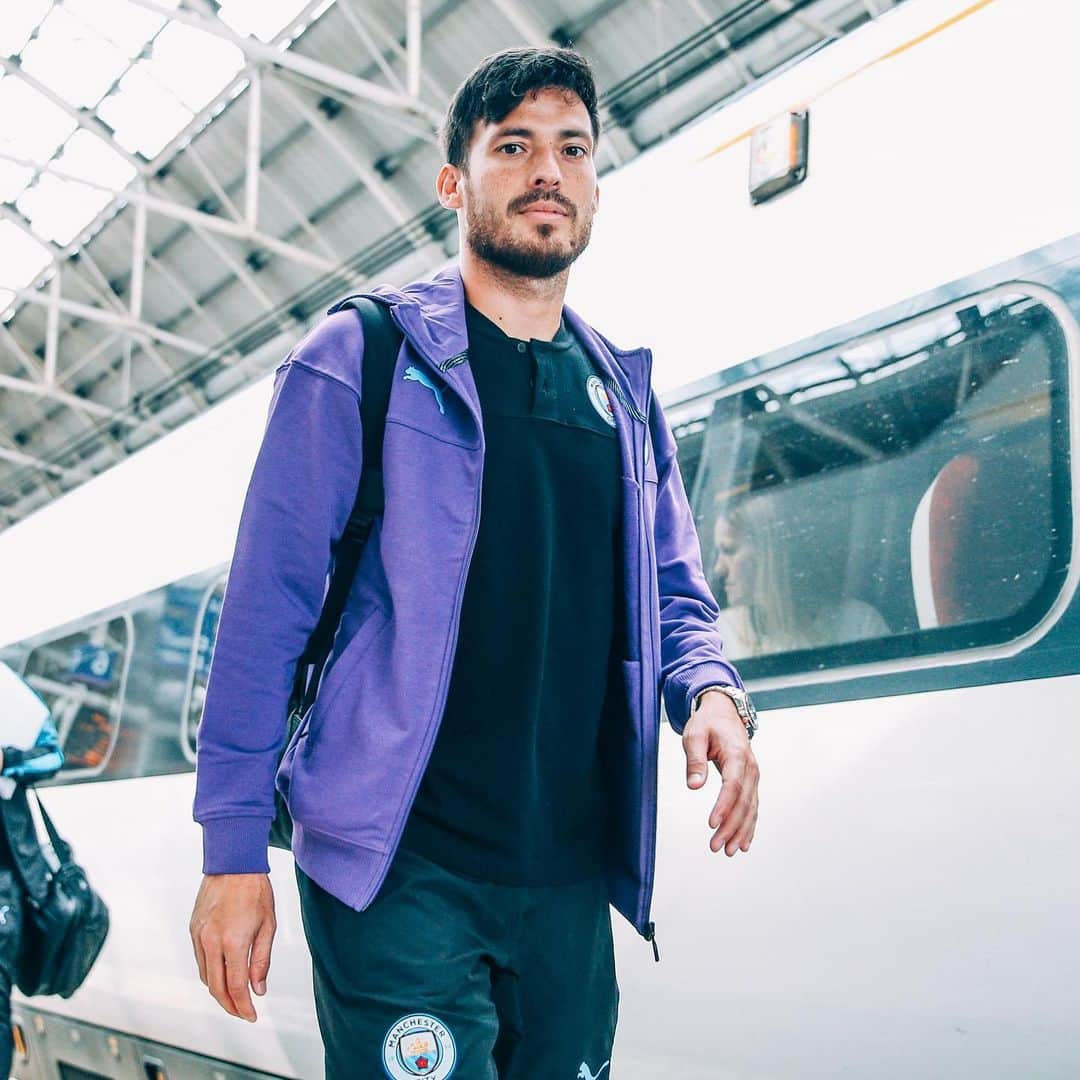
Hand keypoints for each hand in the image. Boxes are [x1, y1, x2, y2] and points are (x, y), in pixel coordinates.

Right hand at [190, 873, 275, 1021]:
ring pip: (205, 976)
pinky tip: (222, 975)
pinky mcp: (193, 930)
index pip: (236, 987)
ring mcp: (199, 937)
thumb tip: (258, 990)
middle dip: (230, 1006)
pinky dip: (210, 973)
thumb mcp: (268, 925)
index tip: (251, 1016)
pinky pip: (199, 960)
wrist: (232, 863)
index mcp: (233, 942)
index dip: (244, 1006)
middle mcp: (211, 943)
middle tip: (242, 1013)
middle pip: (216, 988)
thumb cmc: (255, 891)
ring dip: (218, 991)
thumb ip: (261, 960)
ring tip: (234, 997)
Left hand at [682, 691, 759, 855]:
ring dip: (741, 831)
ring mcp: (753, 775)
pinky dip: (749, 826)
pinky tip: (743, 843)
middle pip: (743, 802)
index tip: (712, 824)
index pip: (732, 785)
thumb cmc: (707, 723)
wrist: (724, 712)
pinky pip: (752, 806)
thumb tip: (694, 786)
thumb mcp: (694, 736)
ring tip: (728, 851)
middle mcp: (750, 767)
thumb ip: (695, 760)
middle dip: (731, 827)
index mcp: (736, 754)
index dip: (723, 807)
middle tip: (716, 846)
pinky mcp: (751, 781)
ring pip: (751, 808)